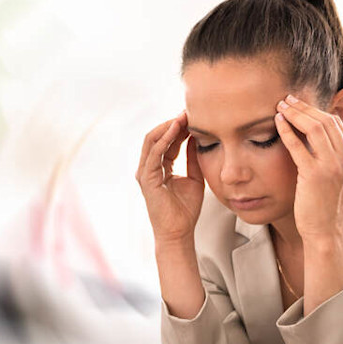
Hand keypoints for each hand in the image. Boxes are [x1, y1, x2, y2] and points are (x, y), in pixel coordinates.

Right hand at [136, 110, 205, 244]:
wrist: (179, 232)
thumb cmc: (186, 210)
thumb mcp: (195, 177)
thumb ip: (193, 158)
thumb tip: (197, 138)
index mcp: (160, 167)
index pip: (167, 141)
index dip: (179, 127)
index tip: (194, 116)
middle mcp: (149, 167)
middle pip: (157, 137)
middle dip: (173, 123)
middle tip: (188, 111)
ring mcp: (145, 173)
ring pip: (152, 141)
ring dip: (167, 126)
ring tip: (182, 116)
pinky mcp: (146, 179)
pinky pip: (154, 154)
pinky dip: (164, 139)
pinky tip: (176, 129)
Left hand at [274, 94, 342, 241]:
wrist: (325, 232)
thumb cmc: (325, 207)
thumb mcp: (336, 179)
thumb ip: (331, 158)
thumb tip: (316, 139)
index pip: (336, 124)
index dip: (317, 110)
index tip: (300, 104)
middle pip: (326, 121)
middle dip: (305, 106)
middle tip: (287, 99)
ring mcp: (332, 166)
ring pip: (315, 128)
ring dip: (296, 113)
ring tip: (281, 106)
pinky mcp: (314, 175)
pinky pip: (299, 145)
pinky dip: (287, 130)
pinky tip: (278, 122)